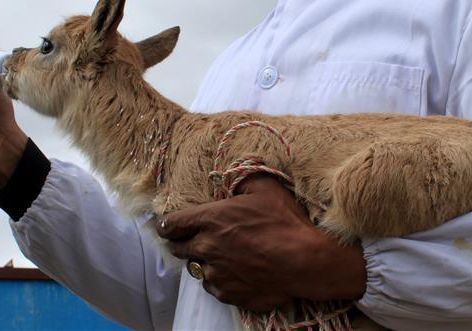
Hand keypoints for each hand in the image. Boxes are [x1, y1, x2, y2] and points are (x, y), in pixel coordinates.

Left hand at [156, 174, 366, 311]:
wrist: (304, 262)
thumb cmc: (285, 222)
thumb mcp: (266, 188)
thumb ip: (243, 179)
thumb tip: (234, 177)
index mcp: (210, 219)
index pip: (172, 224)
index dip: (167, 225)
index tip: (167, 226)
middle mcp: (206, 247)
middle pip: (179, 248)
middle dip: (182, 243)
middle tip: (191, 240)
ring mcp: (216, 274)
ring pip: (197, 269)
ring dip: (204, 262)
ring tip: (221, 257)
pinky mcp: (228, 294)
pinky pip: (214, 287)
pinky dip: (219, 280)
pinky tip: (234, 273)